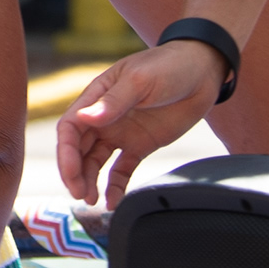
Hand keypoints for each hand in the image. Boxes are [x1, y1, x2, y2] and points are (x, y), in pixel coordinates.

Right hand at [52, 39, 223, 203]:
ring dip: (90, 181)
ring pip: (96, 162)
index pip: (71, 127)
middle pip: (78, 149)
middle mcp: (104, 117)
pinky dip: (115, 186)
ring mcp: (121, 132)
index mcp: (97, 96)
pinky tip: (113, 201)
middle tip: (80, 194)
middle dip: (75, 173)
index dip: (66, 152)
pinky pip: (121, 170)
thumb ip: (114, 101)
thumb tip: (85, 118)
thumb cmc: (169, 66)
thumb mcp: (141, 80)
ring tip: (93, 201)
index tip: (71, 174)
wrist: (202, 72)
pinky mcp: (139, 146)